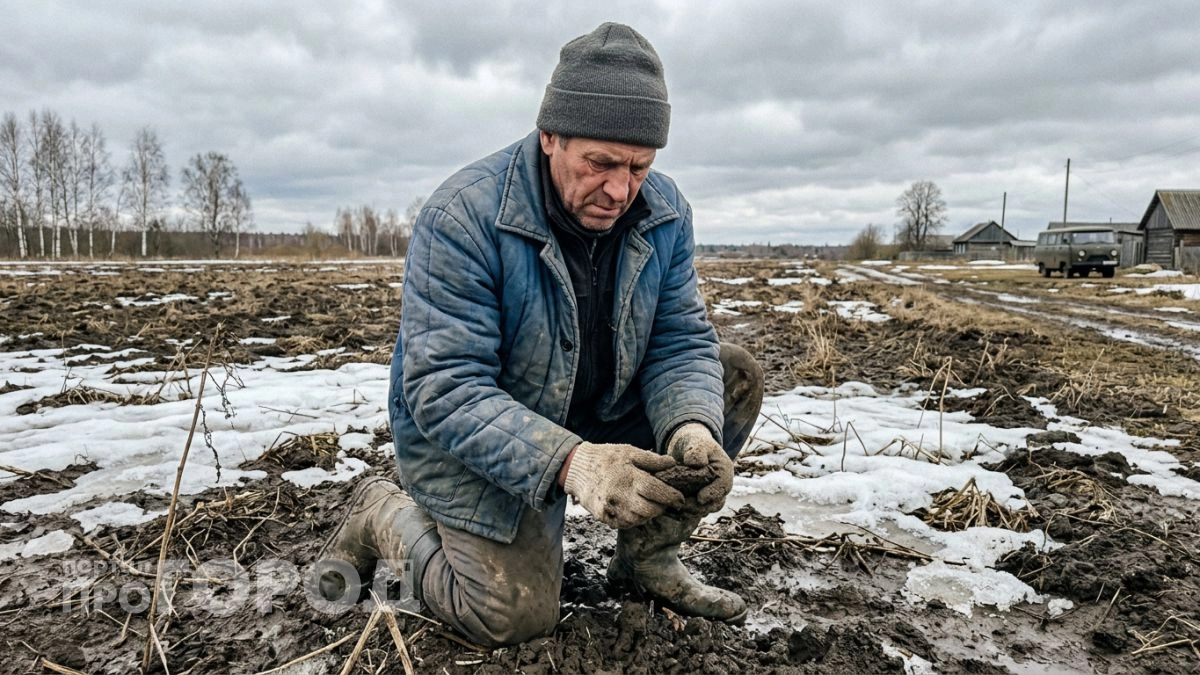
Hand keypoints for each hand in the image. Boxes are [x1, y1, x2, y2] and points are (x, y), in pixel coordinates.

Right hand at [563, 442, 684, 528]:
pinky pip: (625, 524)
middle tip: (665, 502)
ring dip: (648, 514)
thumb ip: (652, 460)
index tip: (681, 499)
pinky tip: (635, 509)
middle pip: (651, 510)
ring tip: (650, 504)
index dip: (673, 497)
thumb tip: (673, 463)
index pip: (658, 492)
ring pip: (639, 519)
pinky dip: (634, 519)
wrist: (576, 468)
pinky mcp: (603, 516)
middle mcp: (620, 495)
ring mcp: (611, 508)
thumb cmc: (606, 457)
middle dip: (662, 508)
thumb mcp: (629, 452)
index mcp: (630, 477)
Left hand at [667, 423, 733, 512]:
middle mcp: (720, 486)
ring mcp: (710, 495)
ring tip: (676, 507)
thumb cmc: (694, 443)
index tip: (700, 498)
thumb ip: (697, 451)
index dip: (713, 494)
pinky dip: (685, 512)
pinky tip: (672, 509)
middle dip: (700, 507)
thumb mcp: (697, 443)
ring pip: (705, 510)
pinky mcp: (698, 501)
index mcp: (724, 471)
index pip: (723, 486)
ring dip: (692, 511)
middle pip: (715, 503)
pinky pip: (695, 511)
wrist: (687, 447)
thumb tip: (697, 464)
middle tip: (683, 506)